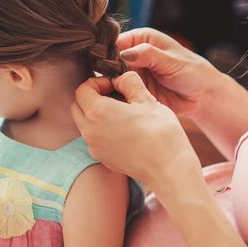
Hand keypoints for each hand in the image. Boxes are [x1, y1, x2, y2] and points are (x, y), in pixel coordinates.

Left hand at [71, 72, 201, 191]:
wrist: (169, 168)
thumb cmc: (161, 133)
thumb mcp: (147, 100)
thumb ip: (130, 82)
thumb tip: (121, 78)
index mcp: (97, 112)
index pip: (83, 89)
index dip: (98, 82)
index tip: (115, 83)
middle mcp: (90, 131)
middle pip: (78, 106)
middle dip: (92, 97)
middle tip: (115, 95)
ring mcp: (95, 148)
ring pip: (84, 124)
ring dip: (96, 114)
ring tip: (122, 112)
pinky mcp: (103, 159)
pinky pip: (95, 139)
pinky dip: (102, 130)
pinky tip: (125, 130)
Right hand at [118, 28, 223, 119]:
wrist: (202, 96)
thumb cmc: (192, 72)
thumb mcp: (171, 61)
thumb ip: (148, 55)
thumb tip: (124, 54)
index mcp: (142, 38)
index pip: (117, 42)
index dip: (109, 53)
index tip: (107, 65)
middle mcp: (134, 54)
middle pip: (111, 61)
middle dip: (108, 71)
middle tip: (110, 82)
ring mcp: (133, 73)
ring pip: (113, 78)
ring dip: (111, 85)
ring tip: (112, 92)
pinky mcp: (134, 90)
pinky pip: (120, 92)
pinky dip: (117, 97)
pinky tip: (117, 101)